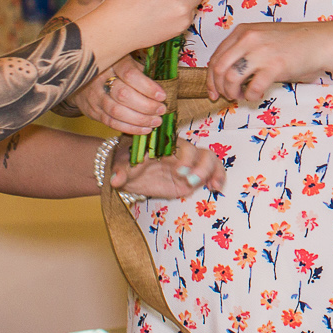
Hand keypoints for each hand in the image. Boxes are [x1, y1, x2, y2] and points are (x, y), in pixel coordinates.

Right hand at [67, 57, 169, 133]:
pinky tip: (145, 129)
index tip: (162, 95)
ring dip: (140, 120)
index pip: (130, 74)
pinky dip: (130, 128)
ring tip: (156, 121)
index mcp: (113, 62)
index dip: (147, 86)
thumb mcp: (126, 60)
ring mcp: (94, 96)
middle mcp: (100, 79)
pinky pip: (111, 122)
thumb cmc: (113, 68)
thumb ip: (141, 70)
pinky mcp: (92, 111)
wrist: (80, 78)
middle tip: (162, 110)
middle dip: (146, 105)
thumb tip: (165, 83)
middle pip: (123, 95)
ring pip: (117, 111)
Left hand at [112, 141, 226, 198]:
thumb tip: (115, 180)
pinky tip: (216, 188)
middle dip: (200, 167)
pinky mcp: (191, 178)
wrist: (128, 170)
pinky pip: (210, 173)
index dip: (184, 157)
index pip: (182, 145)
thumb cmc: (126, 160)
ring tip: (213, 186)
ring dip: (213, 172)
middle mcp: (180, 152)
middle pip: (200, 153)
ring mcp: (188, 165)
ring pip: (209, 160)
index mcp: (166, 144)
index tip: (179, 171)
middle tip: (191, 181)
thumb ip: (121, 170)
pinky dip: (217, 177)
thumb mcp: (121, 164)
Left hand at [206, 22, 332, 102]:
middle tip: (227, 96)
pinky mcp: (275, 66)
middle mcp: (248, 39)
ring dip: (232, 93)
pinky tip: (256, 95)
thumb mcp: (263, 37)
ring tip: (241, 96)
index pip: (216, 57)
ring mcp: (261, 52)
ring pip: (231, 78)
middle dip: (218, 87)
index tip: (213, 91)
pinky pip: (252, 87)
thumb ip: (244, 49)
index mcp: (243, 31)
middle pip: (218, 68)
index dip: (211, 78)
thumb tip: (227, 75)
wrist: (320, 41)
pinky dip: (250, 96)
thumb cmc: (294, 42)